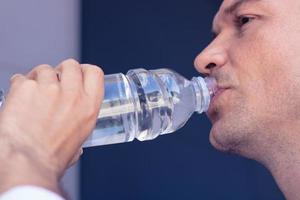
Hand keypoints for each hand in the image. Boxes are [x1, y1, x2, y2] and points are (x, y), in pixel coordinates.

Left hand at [0, 59, 103, 193]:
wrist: (26, 162)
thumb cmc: (51, 158)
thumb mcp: (78, 142)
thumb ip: (78, 129)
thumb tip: (73, 133)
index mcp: (89, 106)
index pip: (95, 73)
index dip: (85, 70)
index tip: (78, 74)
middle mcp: (72, 94)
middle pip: (70, 65)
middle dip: (61, 70)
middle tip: (53, 81)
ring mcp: (49, 89)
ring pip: (44, 69)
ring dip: (38, 78)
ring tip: (32, 95)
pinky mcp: (26, 88)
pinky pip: (21, 78)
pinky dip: (18, 87)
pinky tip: (18, 100)